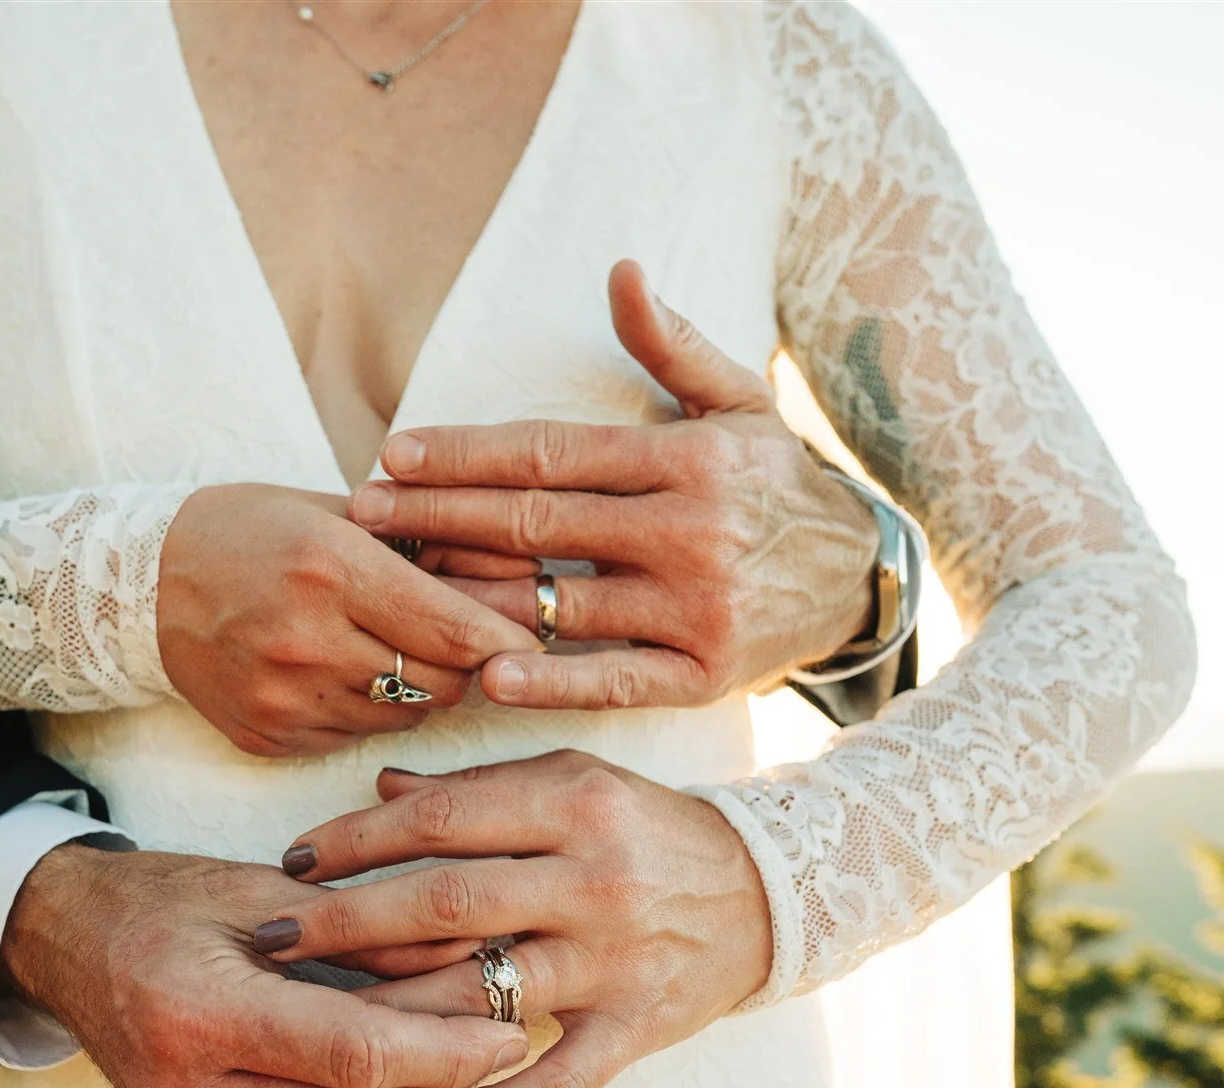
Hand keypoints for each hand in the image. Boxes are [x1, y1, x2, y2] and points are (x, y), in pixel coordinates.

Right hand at [1, 841, 528, 1087]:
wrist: (61, 940)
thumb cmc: (157, 898)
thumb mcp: (262, 888)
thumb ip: (362, 929)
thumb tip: (467, 956)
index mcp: (198, 1012)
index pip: (354, 1054)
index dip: (445, 1047)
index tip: (506, 1023)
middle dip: (446, 1072)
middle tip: (502, 1022)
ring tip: (462, 1044)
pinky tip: (408, 1072)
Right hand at [158, 484, 539, 756]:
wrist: (143, 585)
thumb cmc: (251, 532)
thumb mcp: (334, 513)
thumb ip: (425, 542)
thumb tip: (523, 568)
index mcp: (329, 568)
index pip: (449, 624)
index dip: (503, 639)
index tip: (533, 642)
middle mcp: (306, 639)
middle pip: (440, 680)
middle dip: (465, 664)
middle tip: (462, 641)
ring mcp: (283, 697)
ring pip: (404, 715)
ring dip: (416, 688)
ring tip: (388, 649)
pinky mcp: (268, 737)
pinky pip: (355, 736)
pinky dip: (366, 710)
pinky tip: (340, 673)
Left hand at [258, 752, 772, 1087]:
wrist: (767, 892)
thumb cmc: (646, 827)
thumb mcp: (573, 780)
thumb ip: (480, 788)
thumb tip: (381, 789)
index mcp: (573, 802)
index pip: (442, 818)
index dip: (356, 838)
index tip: (291, 862)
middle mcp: (594, 879)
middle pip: (447, 900)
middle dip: (345, 921)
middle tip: (270, 937)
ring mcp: (616, 960)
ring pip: (486, 990)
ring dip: (392, 1013)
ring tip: (317, 1025)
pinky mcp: (636, 1030)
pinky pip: (555, 1083)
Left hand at [345, 259, 879, 709]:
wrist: (860, 578)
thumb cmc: (777, 482)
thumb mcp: (739, 403)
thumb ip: (672, 345)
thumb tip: (621, 270)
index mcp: (687, 459)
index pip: (551, 452)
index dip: (466, 453)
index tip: (393, 453)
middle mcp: (690, 531)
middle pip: (536, 522)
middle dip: (439, 515)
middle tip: (363, 514)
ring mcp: (696, 608)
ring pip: (558, 600)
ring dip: (468, 593)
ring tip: (393, 584)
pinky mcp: (702, 674)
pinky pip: (612, 677)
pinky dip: (551, 680)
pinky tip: (489, 674)